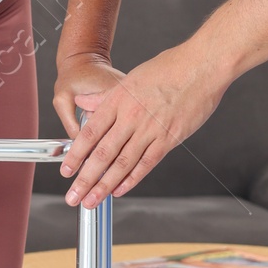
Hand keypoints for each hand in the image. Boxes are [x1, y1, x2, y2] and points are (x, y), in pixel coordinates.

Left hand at [58, 44, 228, 207]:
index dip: (75, 155)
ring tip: (92, 201)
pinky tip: (120, 190)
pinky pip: (147, 163)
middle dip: (85, 179)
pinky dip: (132, 179)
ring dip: (104, 186)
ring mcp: (150, 129)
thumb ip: (105, 96)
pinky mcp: (169, 138)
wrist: (201, 66)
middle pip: (102, 154)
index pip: (90, 133)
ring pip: (122, 163)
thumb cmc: (169, 68)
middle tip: (74, 197)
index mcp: (118, 100)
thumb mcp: (130, 78)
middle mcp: (131, 116)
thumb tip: (82, 102)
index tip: (66, 171)